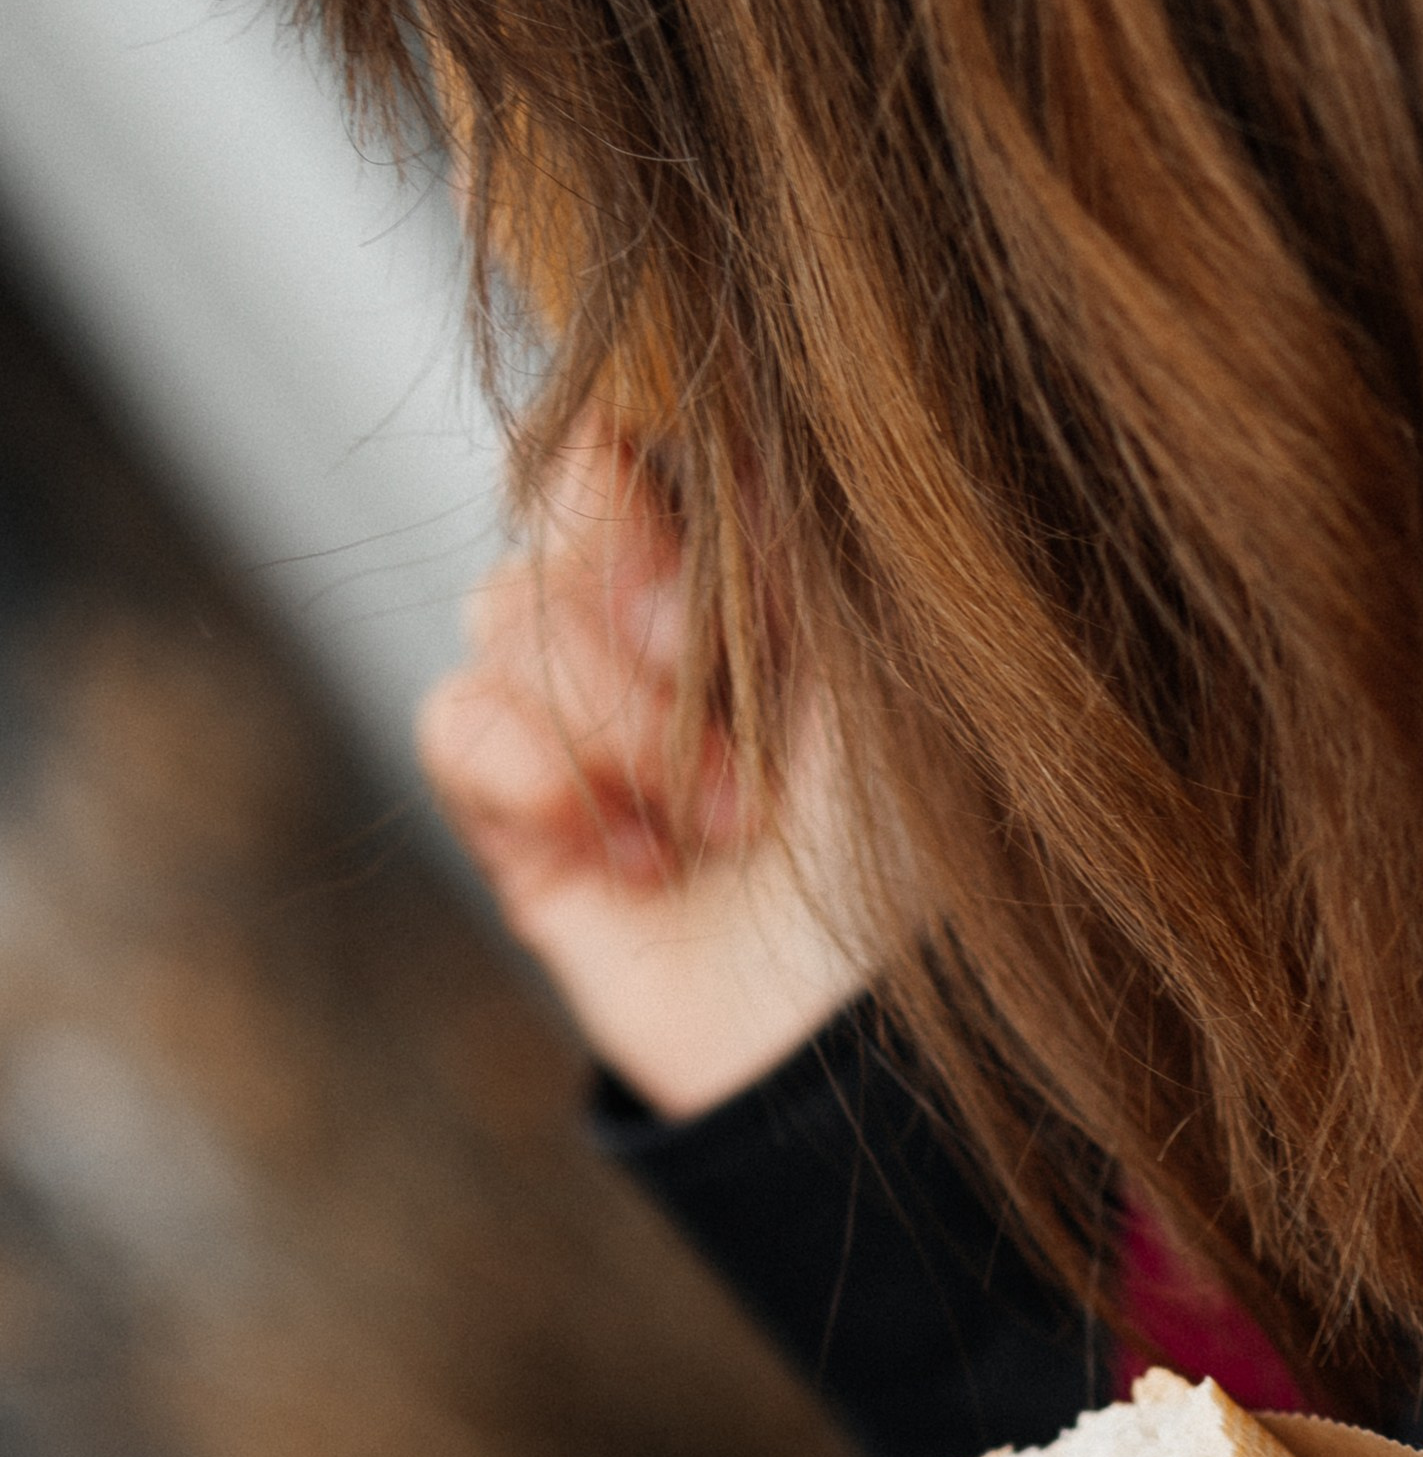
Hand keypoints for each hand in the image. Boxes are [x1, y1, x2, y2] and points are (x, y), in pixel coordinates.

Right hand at [416, 417, 873, 1114]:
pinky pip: (455, 721)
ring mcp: (604, 739)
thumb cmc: (933, 849)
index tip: (713, 584)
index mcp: (783, 581)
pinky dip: (527, 771)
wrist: (879, 1047)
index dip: (650, 491)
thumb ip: (775, 510)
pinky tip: (631, 856)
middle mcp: (688, 647)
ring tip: (720, 819)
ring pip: (501, 611)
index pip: (648, 444)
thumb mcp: (889, 650)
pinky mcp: (531, 836)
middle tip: (723, 709)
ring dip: (605, 711)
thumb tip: (648, 409)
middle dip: (629, 605)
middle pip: (561, 513)